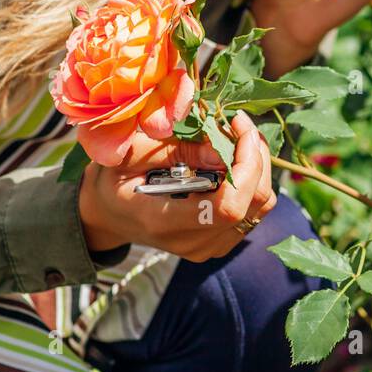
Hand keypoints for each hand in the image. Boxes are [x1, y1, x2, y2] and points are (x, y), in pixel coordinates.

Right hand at [77, 111, 276, 260]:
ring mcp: (208, 247)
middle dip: (256, 155)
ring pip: (261, 205)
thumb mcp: (133, 152)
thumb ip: (177, 147)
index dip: (246, 164)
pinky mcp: (220, 242)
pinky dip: (253, 180)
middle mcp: (192, 243)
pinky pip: (254, 210)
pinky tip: (233, 158)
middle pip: (253, 202)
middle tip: (239, 124)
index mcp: (165, 222)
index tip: (239, 125)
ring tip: (238, 137)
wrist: (110, 213)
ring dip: (258, 165)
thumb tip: (225, 145)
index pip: (228, 207)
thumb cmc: (116, 177)